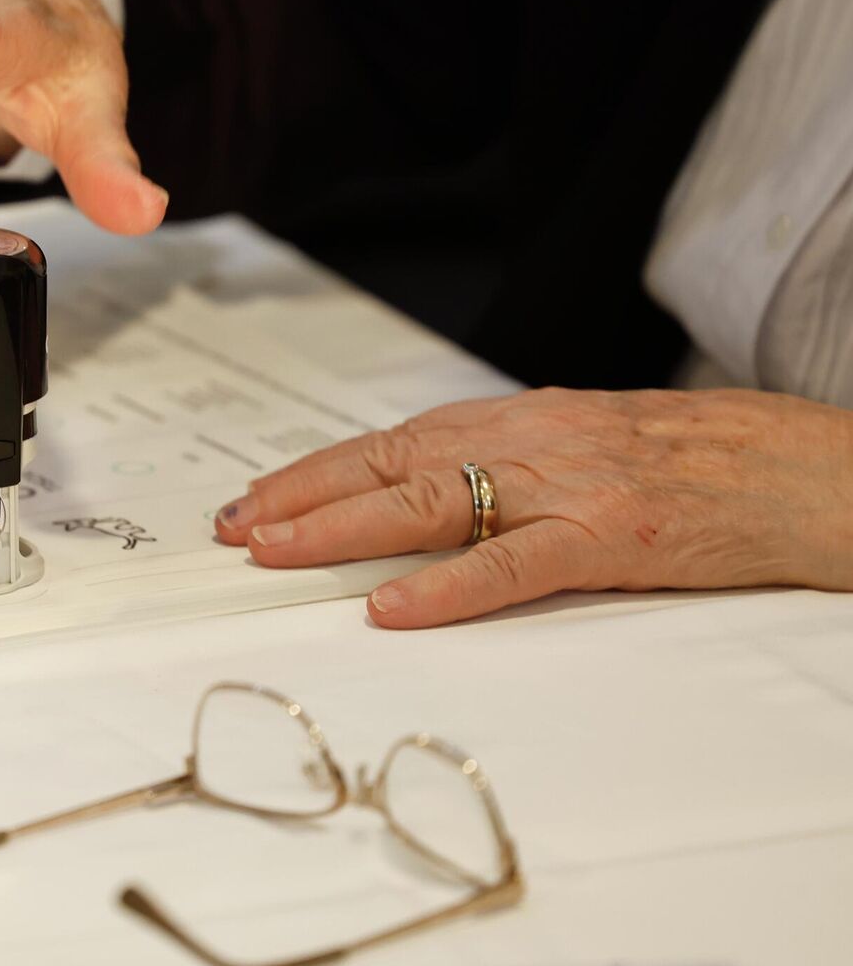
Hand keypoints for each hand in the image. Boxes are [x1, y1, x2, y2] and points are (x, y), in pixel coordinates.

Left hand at [214, 388, 852, 626]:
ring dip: (341, 529)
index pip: (392, 441)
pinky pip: (515, 564)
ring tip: (273, 554)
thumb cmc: (701, 459)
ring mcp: (571, 485)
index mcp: (523, 420)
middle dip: (301, 497)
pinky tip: (389, 606)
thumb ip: (510, 463)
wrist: (809, 467)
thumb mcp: (587, 444)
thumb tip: (427, 491)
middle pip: (390, 464)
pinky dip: (446, 586)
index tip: (250, 499)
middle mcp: (532, 440)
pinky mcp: (616, 534)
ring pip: (431, 502)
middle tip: (232, 528)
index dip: (315, 471)